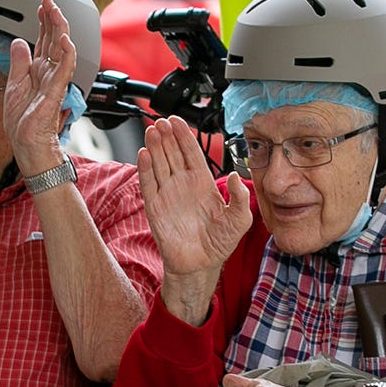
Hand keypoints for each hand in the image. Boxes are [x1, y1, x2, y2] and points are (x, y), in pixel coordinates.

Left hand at [3, 0, 75, 175]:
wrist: (26, 144)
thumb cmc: (23, 122)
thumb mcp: (13, 85)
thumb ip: (18, 63)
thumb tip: (18, 42)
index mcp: (39, 71)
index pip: (43, 40)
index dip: (43, 21)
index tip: (41, 5)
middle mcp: (48, 73)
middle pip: (53, 40)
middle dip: (52, 19)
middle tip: (48, 1)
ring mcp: (54, 81)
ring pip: (61, 50)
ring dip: (60, 30)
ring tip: (56, 13)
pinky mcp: (56, 92)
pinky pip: (64, 69)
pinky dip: (66, 54)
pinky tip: (64, 40)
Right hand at [138, 117, 251, 276]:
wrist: (201, 265)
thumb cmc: (220, 243)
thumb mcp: (240, 219)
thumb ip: (240, 196)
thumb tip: (234, 175)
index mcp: (202, 183)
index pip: (191, 153)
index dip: (184, 136)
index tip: (177, 121)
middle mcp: (183, 185)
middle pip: (172, 153)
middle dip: (167, 136)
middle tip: (161, 120)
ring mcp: (168, 195)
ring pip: (159, 164)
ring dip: (155, 146)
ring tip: (152, 131)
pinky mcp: (155, 208)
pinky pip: (149, 185)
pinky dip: (146, 169)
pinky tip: (144, 153)